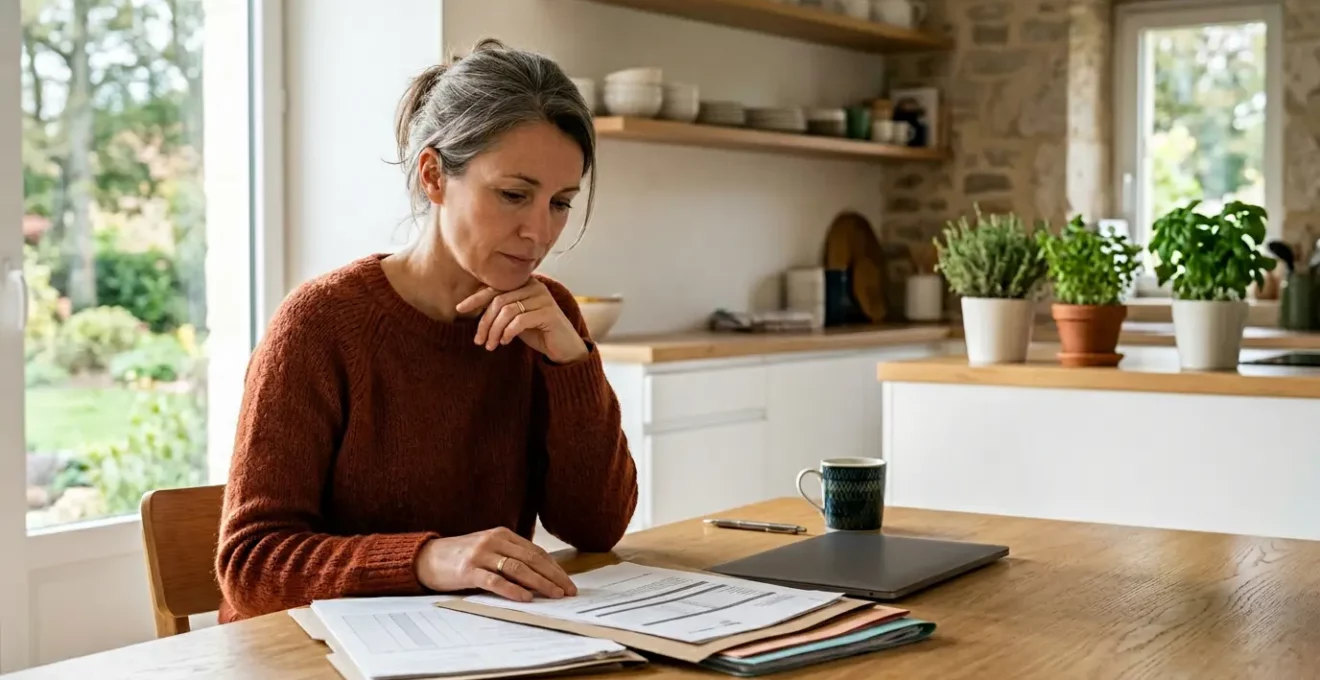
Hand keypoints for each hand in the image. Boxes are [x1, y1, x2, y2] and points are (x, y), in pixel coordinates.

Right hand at [415, 527, 578, 601]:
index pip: (536, 552)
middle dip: (553, 576)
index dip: (554, 567)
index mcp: (502, 534)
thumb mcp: (489, 550)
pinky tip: (526, 597)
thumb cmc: (462, 556)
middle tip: (568, 591)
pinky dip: (513, 590)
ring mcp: (481, 554)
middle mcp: (493, 540)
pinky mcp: (468, 570)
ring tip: (554, 595)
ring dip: (540, 583)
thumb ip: (511, 557)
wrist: (427, 557)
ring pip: (518, 569)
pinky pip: (495, 581)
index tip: (568, 582)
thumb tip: (540, 577)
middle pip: (531, 559)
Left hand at [455, 280, 588, 363]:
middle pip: (499, 300)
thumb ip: (500, 309)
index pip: (495, 287)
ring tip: (491, 345)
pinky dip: (508, 332)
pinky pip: (520, 320)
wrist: (564, 347)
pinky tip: (505, 342)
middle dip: (485, 322)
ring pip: (507, 311)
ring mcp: (543, 298)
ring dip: (494, 331)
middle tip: (479, 341)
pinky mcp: (549, 313)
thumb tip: (471, 307)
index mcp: (524, 283)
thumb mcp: (515, 318)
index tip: (459, 309)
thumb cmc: (537, 331)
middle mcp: (535, 286)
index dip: (476, 298)